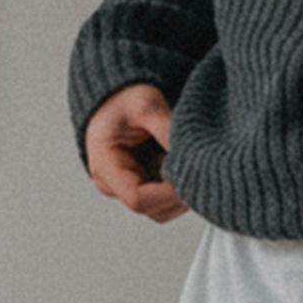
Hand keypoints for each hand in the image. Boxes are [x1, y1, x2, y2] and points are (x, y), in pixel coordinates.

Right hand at [84, 85, 187, 223]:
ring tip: (185, 160)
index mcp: (105, 167)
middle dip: (178, 194)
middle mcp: (113, 183)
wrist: (117, 94)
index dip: (168, 193)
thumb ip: (168, 130)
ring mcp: (127, 186)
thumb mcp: (146, 106)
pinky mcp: (141, 183)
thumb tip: (192, 154)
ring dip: (179, 191)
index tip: (189, 175)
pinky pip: (165, 197)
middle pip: (152, 209)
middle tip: (196, 167)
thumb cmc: (123, 98)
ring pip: (162, 208)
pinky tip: (180, 161)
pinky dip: (178, 184)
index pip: (138, 199)